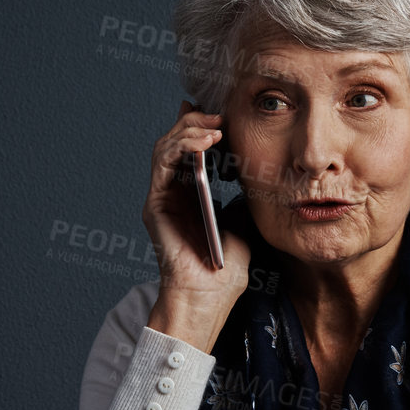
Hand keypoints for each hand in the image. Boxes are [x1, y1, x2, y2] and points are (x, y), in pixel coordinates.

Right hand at [141, 99, 253, 332]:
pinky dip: (181, 146)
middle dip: (197, 122)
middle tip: (220, 114)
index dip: (203, 126)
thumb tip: (255, 171)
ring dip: (189, 129)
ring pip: (166, 146)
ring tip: (214, 125)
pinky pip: (163, 163)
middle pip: (176, 141)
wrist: (209, 297)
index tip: (225, 113)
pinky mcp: (155, 204)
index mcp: (191, 194)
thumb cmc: (225, 269)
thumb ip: (242, 195)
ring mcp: (161, 197)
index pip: (191, 149)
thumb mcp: (244, 221)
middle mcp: (173, 192)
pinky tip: (205, 141)